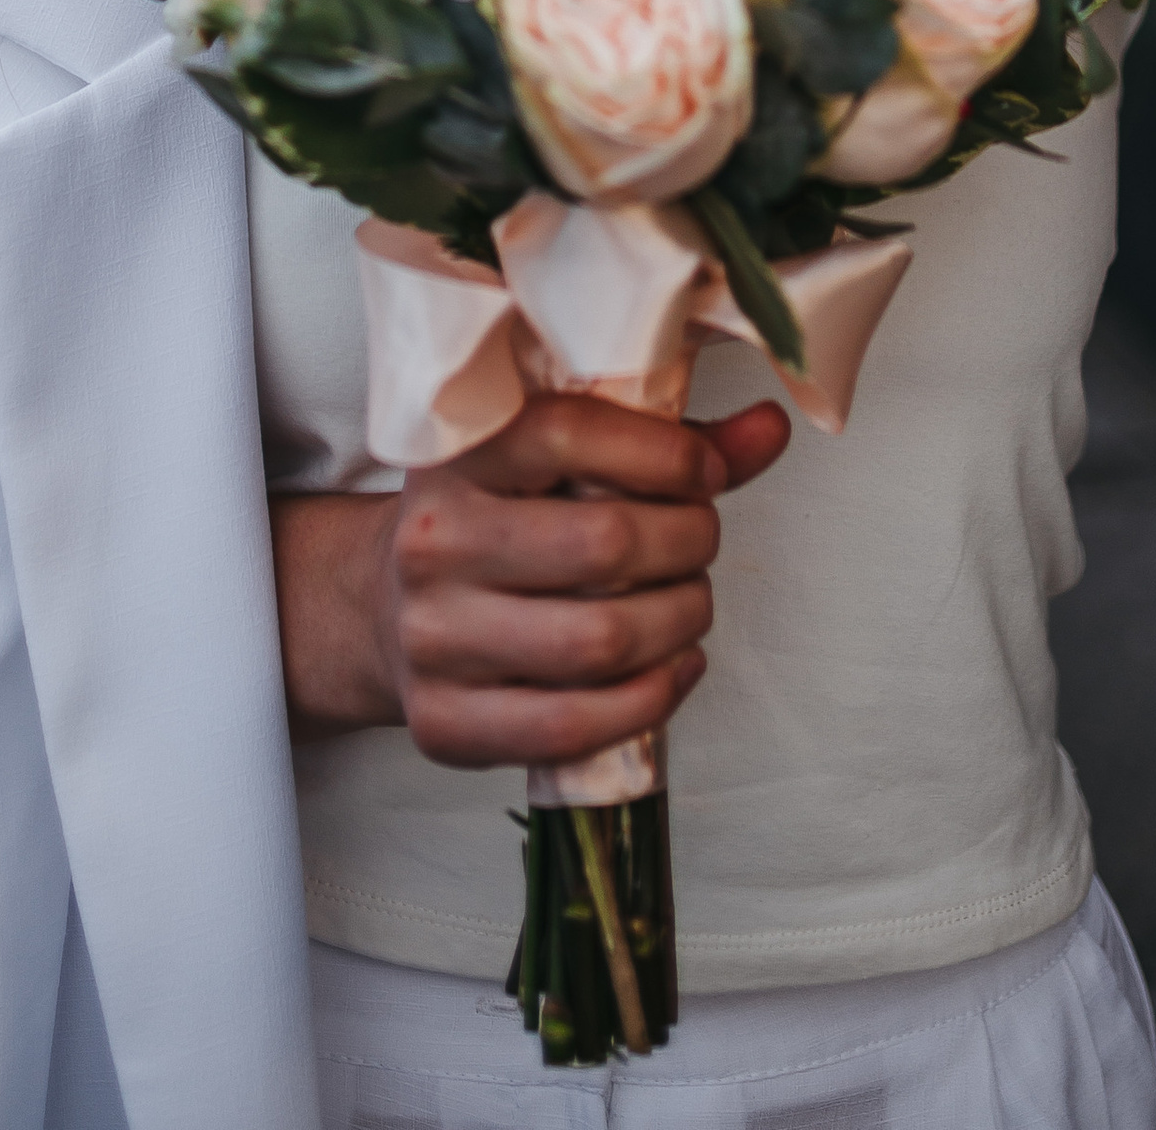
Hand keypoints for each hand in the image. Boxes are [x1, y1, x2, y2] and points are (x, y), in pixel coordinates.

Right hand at [272, 389, 791, 767]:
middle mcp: (434, 539)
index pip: (573, 433)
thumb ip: (667, 444)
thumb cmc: (500, 518)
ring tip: (691, 604)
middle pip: (604, 544)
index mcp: (460, 453)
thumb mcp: (559, 460)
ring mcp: (432, 637)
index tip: (705, 474)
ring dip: (681, 622)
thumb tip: (771, 428)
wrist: (383, 606)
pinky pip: (573, 726)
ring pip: (600, 640)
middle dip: (688, 543)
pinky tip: (673, 668)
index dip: (666, 454)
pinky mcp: (442, 723)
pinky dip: (649, 700)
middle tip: (700, 541)